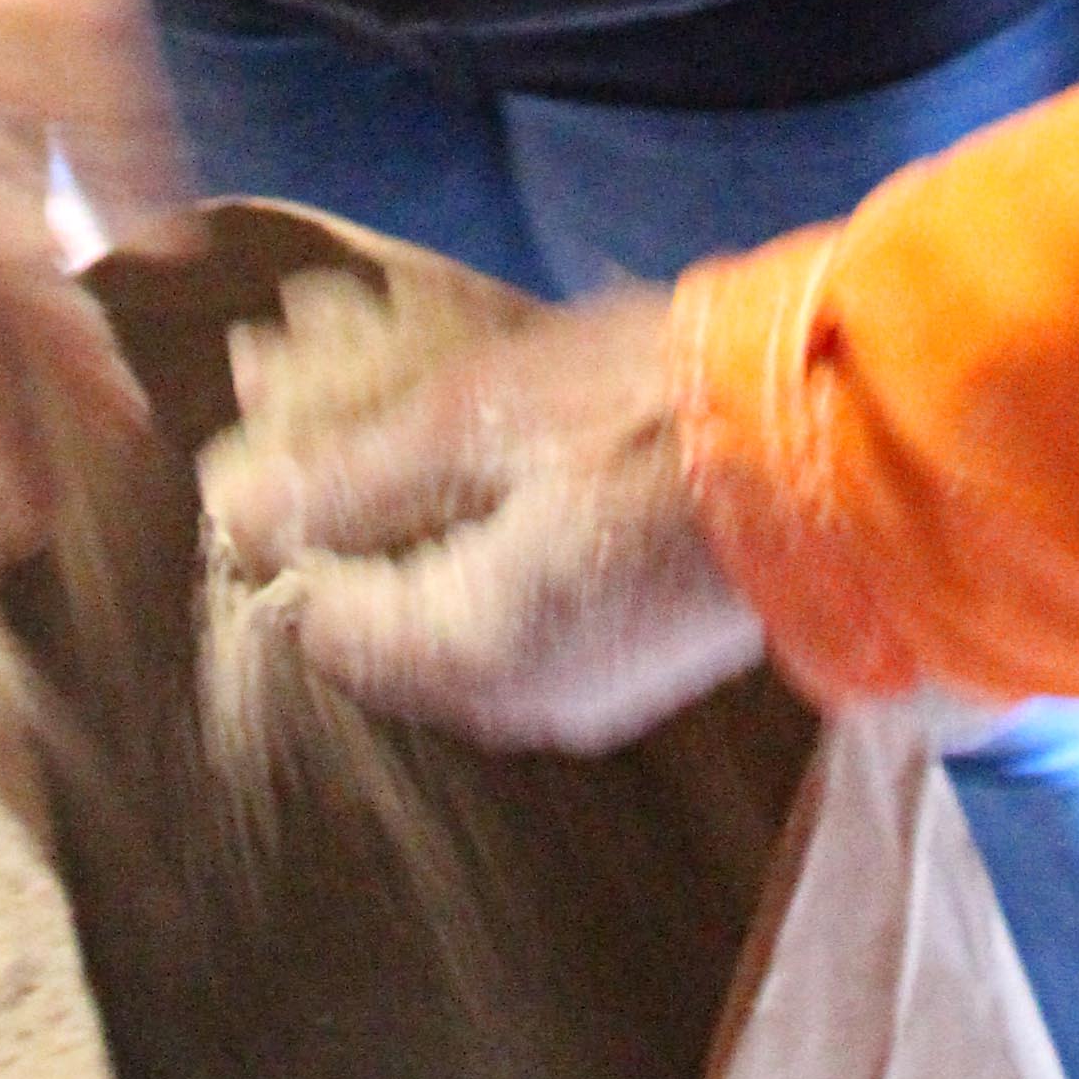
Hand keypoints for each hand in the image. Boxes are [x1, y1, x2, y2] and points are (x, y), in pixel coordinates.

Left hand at [200, 276, 766, 753]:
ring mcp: (588, 678)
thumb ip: (352, 478)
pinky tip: (475, 438)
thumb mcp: (481, 423)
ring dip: (403, 497)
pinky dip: (477, 518)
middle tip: (295, 378)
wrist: (840, 446)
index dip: (275, 524)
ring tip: (372, 383)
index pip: (317, 621)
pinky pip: (517, 589)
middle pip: (383, 609)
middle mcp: (520, 700)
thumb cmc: (652, 419)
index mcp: (469, 658)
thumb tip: (237, 510)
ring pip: (451, 593)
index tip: (255, 426)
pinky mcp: (635, 640)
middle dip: (335, 497)